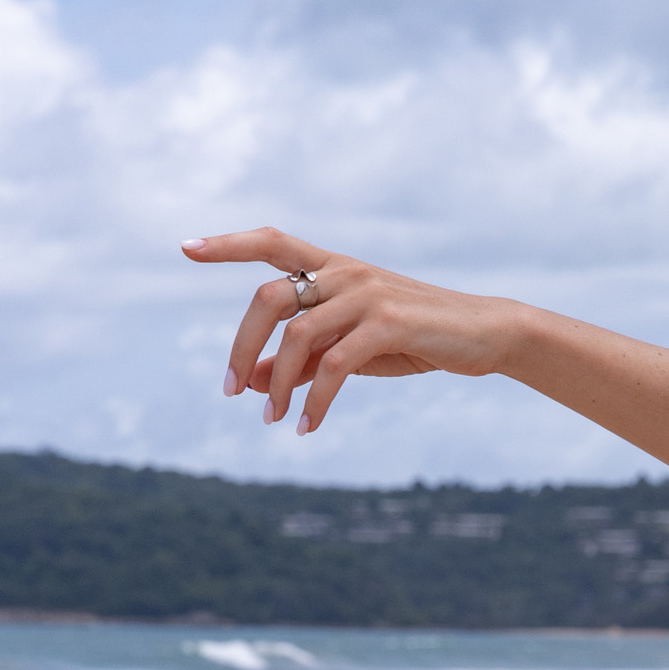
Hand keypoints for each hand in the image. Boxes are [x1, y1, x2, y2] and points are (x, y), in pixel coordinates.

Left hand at [184, 227, 522, 432]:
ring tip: (270, 419)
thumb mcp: (352, 346)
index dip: (227, 244)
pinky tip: (308, 427)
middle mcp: (345, 272)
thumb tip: (253, 377)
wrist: (483, 335)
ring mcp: (367, 293)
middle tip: (231, 391)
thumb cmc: (415, 338)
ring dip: (277, 384)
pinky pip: (334, 367)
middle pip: (268, 298)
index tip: (185, 249)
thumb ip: (302, 356)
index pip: (271, 242)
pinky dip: (315, 402)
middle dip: (242, 347)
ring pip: (298, 336)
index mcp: (334, 267)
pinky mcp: (388, 323)